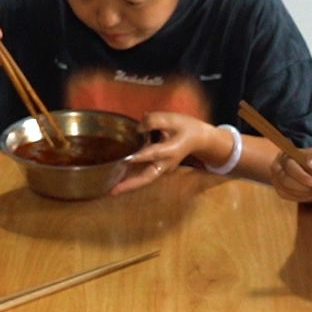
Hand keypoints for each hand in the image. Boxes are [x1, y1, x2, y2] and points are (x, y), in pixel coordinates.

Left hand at [109, 111, 224, 194]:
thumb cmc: (186, 127)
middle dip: (130, 185)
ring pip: (145, 179)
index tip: (127, 159)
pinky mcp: (159, 169)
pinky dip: (132, 179)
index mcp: (171, 150)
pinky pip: (144, 175)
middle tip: (113, 192)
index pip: (154, 153)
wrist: (199, 139)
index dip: (141, 156)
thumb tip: (138, 128)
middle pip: (147, 177)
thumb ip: (154, 121)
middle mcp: (166, 163)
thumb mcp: (172, 119)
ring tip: (112, 190)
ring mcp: (163, 169)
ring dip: (129, 185)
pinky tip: (117, 180)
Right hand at [269, 147, 311, 203]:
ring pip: (288, 190)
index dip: (301, 175)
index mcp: (284, 156)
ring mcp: (276, 181)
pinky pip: (290, 196)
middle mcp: (276, 168)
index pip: (289, 166)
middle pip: (286, 180)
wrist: (303, 169)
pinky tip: (311, 194)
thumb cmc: (309, 161)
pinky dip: (302, 197)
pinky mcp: (280, 191)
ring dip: (304, 193)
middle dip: (303, 186)